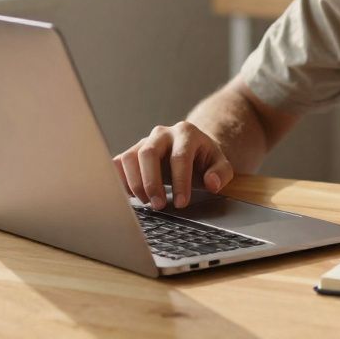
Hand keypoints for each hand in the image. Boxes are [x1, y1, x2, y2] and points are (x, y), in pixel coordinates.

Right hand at [113, 121, 234, 209]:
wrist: (191, 148)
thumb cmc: (204, 160)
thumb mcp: (221, 165)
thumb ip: (221, 173)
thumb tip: (212, 183)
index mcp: (186, 133)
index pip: (179, 156)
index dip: (180, 181)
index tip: (182, 203)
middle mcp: (162, 134)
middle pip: (148, 153)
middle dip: (151, 182)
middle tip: (158, 205)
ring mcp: (144, 141)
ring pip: (129, 157)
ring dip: (135, 183)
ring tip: (147, 202)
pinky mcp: (132, 152)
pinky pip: (118, 163)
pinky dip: (121, 181)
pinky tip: (133, 196)